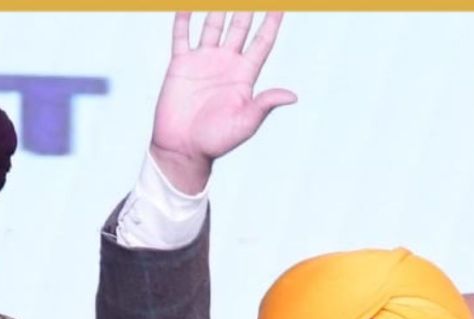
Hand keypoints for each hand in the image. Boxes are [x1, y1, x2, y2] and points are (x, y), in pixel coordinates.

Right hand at [151, 12, 296, 193]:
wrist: (183, 149)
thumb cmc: (217, 141)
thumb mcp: (246, 122)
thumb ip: (265, 104)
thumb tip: (292, 96)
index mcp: (244, 75)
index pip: (262, 41)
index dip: (272, 21)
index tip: (281, 4)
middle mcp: (226, 63)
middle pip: (240, 26)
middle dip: (247, 7)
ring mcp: (203, 61)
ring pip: (213, 24)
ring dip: (217, 5)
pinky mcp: (181, 65)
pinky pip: (182, 35)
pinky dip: (184, 17)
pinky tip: (187, 3)